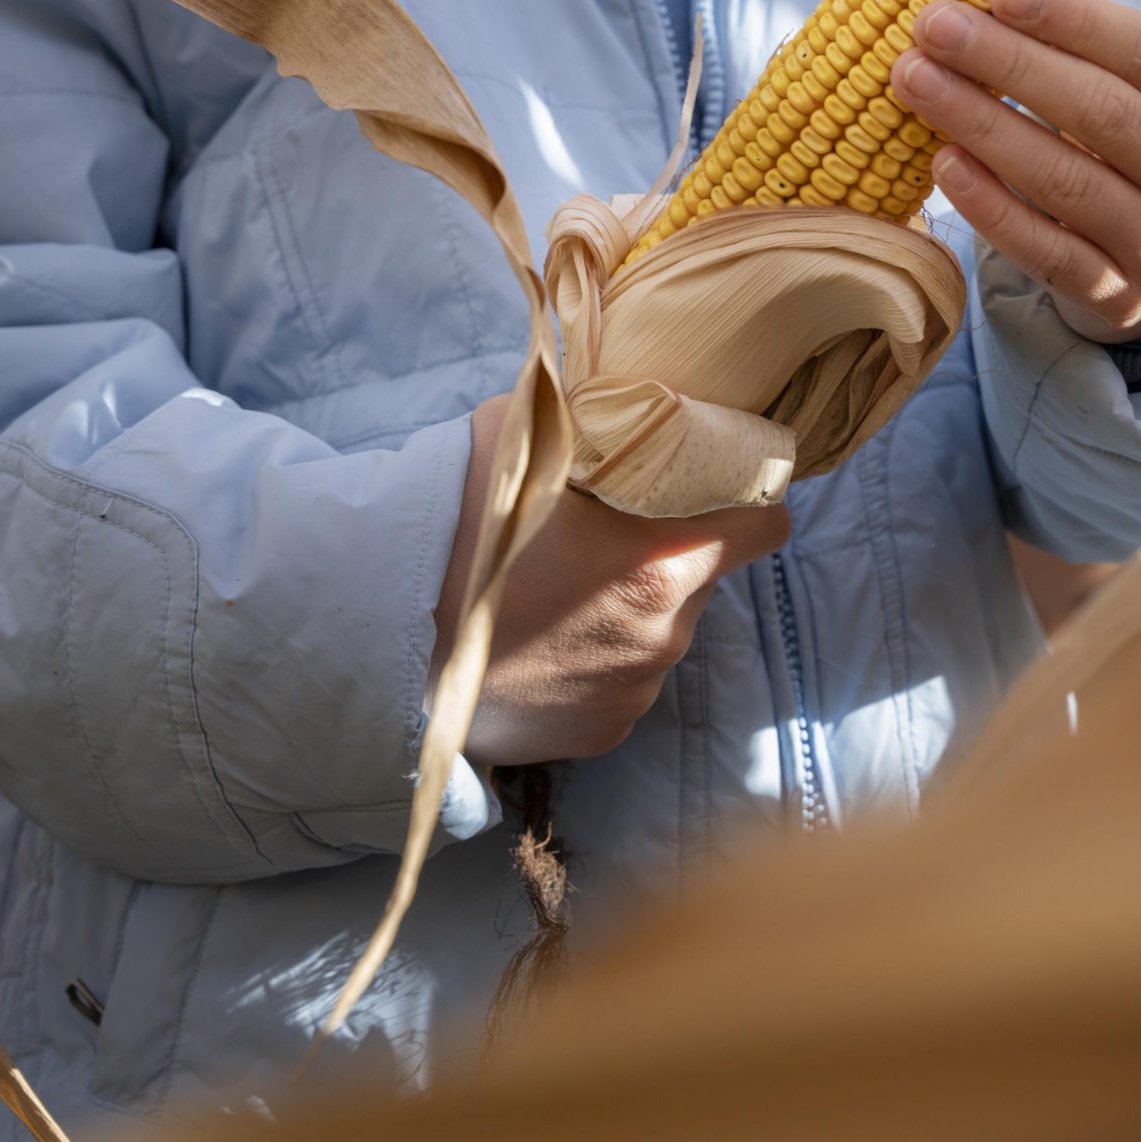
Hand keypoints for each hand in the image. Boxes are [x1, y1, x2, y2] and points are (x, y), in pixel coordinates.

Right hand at [435, 395, 789, 765]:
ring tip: (552, 595)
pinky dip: (593, 663)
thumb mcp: (524, 441)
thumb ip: (595, 429)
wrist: (376, 634)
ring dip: (628, 610)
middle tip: (600, 539)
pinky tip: (537, 645)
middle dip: (668, 555)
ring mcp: (634, 689)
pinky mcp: (601, 733)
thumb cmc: (450, 525)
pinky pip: (620, 684)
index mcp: (662, 556)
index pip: (764, 523)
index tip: (718, 492)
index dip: (747, 501)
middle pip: (702, 578)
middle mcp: (664, 630)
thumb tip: (631, 407)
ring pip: (659, 631)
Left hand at [891, 0, 1140, 344]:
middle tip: (934, 26)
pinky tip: (943, 162)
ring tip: (916, 79)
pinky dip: (990, 207)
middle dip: (1010, 63)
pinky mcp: (1115, 298)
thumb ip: (1086, 46)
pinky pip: (1045, 251)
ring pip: (1066, 182)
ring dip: (982, 125)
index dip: (1075, 20)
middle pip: (1103, 113)